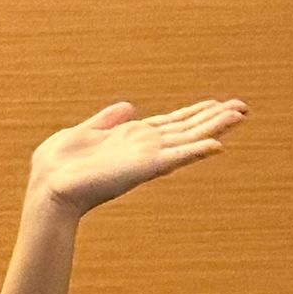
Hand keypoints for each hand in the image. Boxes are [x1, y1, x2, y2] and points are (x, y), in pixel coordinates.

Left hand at [27, 98, 246, 218]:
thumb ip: (106, 121)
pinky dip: (194, 152)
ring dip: (214, 128)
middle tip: (244, 108)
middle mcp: (144, 148)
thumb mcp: (83, 133)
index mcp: (131, 138)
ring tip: (240, 116)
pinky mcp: (142, 168)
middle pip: (187, 130)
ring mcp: (145, 158)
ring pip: (188, 140)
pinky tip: (217, 145)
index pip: (171, 123)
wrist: (49, 189)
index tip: (218, 104)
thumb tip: (128, 107)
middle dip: (215, 118)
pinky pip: (174, 158)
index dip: (195, 113)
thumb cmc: (59, 167)